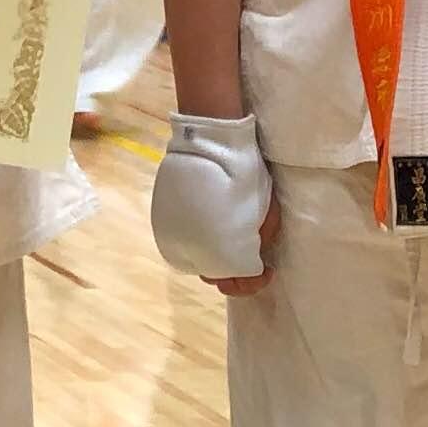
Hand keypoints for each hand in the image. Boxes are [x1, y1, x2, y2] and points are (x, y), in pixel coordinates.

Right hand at [149, 112, 272, 288]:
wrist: (211, 143)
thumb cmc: (244, 178)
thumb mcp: (266, 216)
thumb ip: (257, 243)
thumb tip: (254, 257)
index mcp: (219, 252)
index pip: (236, 283)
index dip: (253, 282)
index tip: (266, 269)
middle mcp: (190, 251)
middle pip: (212, 276)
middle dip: (233, 272)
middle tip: (250, 258)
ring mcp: (171, 236)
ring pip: (194, 260)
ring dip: (213, 257)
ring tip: (229, 240)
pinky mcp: (161, 220)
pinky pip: (181, 242)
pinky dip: (197, 242)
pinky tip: (209, 226)